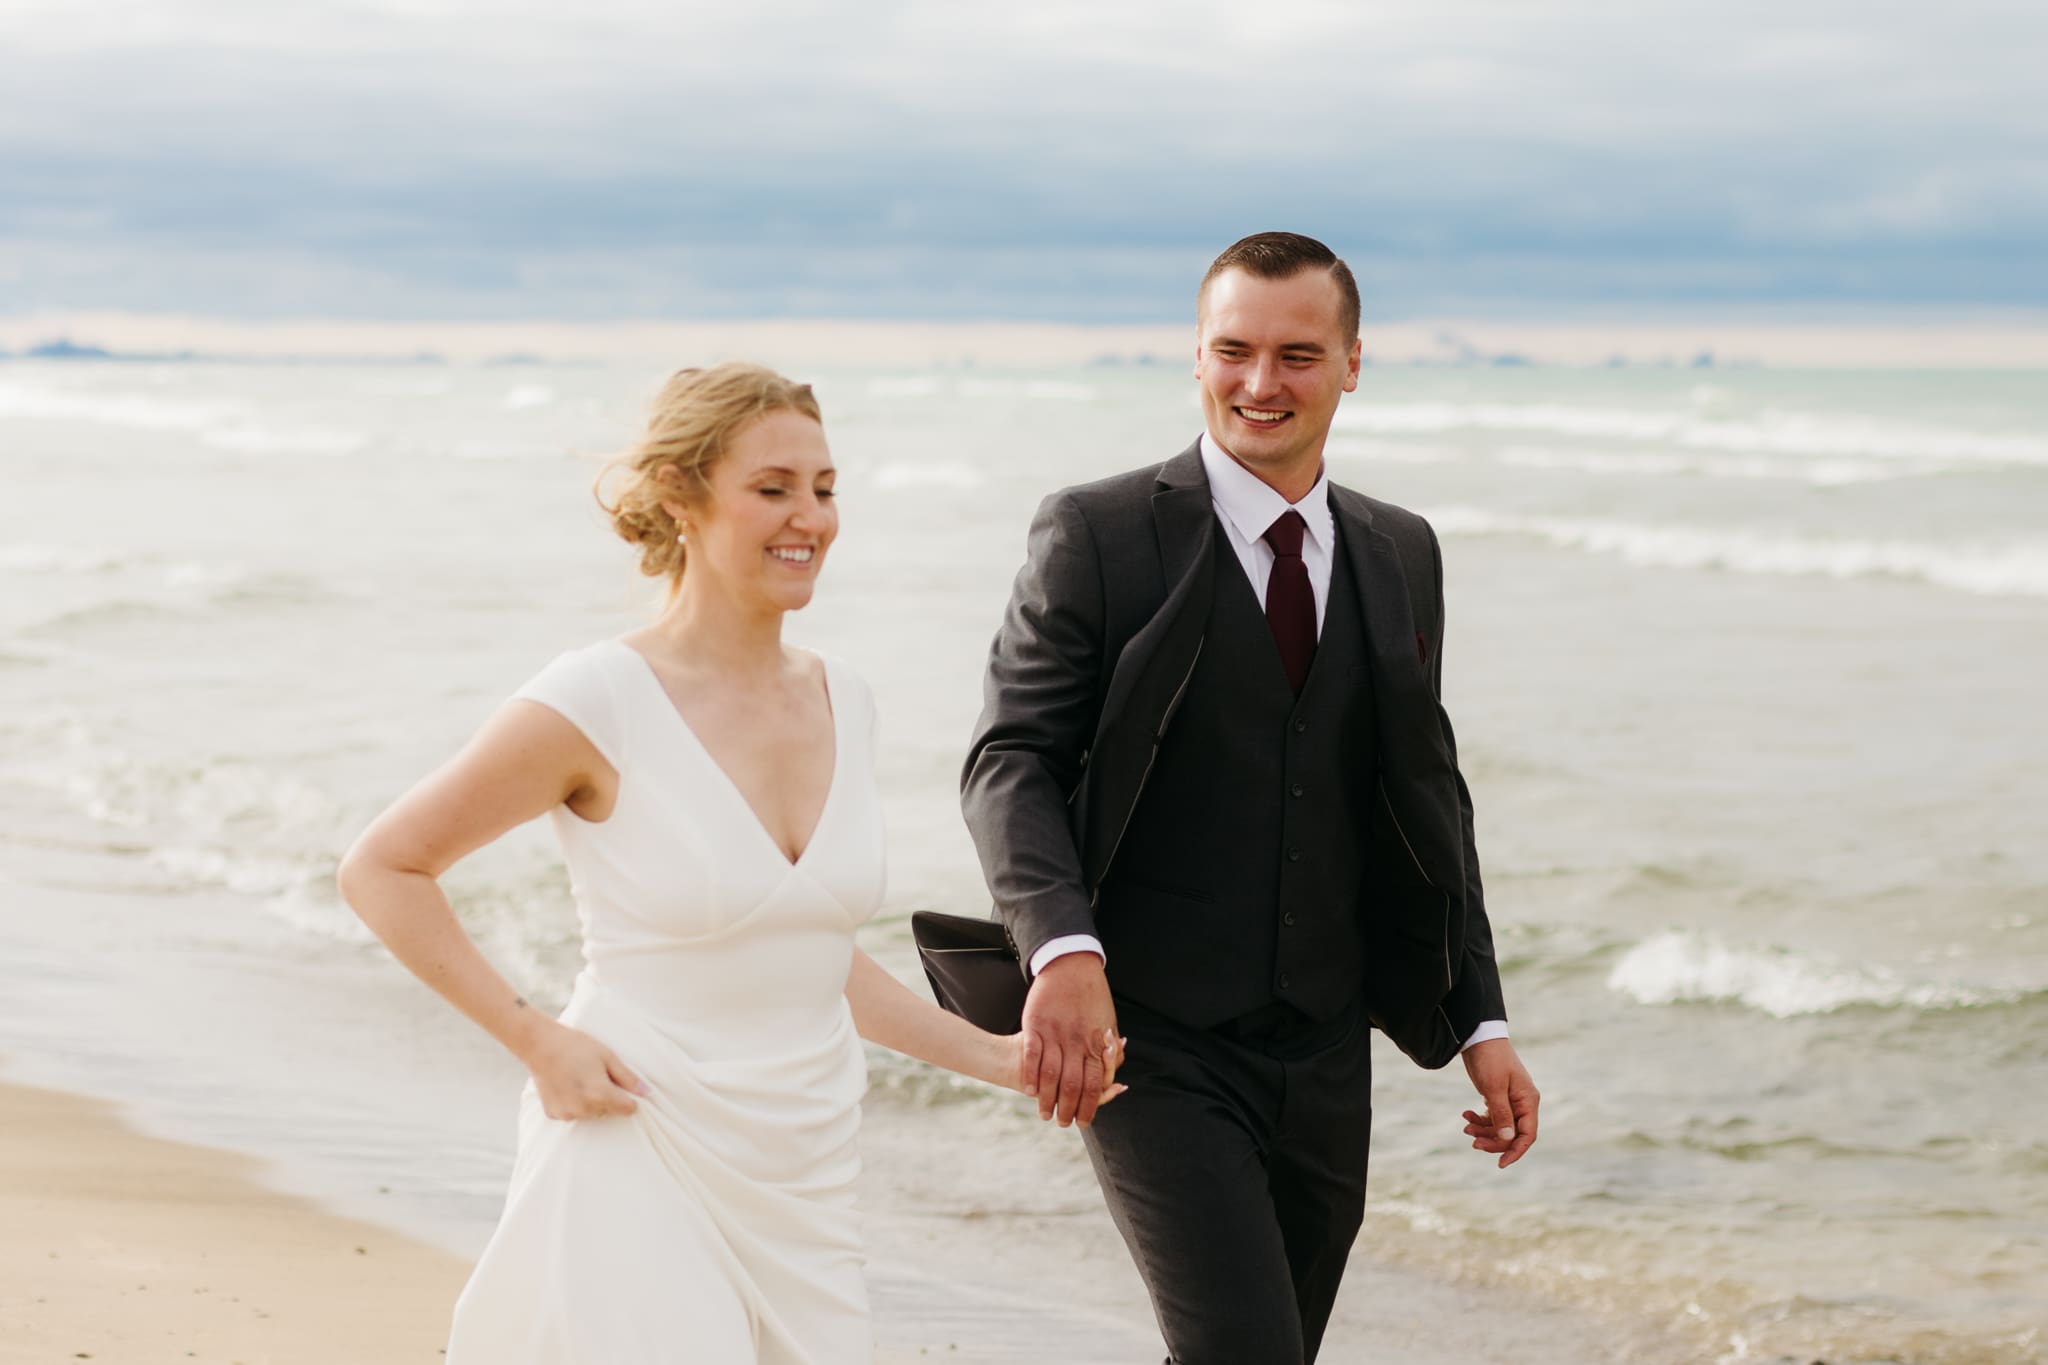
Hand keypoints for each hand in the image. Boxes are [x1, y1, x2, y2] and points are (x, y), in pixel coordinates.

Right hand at [520, 1018, 649, 1120]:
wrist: (540, 1045)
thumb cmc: (576, 1046)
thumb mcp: (607, 1056)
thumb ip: (628, 1078)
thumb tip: (647, 1093)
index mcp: (600, 1094)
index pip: (628, 1109)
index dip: (629, 1098)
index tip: (621, 1086)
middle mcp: (584, 1108)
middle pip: (609, 1112)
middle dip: (609, 1098)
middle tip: (596, 1076)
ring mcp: (567, 1113)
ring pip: (591, 1114)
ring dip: (591, 1102)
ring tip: (581, 1079)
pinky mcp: (554, 1114)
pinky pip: (573, 1113)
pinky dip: (574, 1104)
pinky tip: (567, 1086)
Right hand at [1019, 952, 1119, 1127]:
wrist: (1071, 965)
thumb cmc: (1092, 997)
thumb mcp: (1108, 1023)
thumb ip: (1110, 1053)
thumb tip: (1116, 1080)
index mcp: (1096, 1043)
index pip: (1094, 1084)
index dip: (1089, 1106)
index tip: (1083, 1121)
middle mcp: (1077, 1041)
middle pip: (1072, 1085)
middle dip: (1067, 1109)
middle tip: (1062, 1122)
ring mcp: (1055, 1033)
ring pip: (1050, 1074)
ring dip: (1046, 1099)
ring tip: (1044, 1113)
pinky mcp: (1036, 1024)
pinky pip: (1032, 1055)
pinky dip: (1031, 1076)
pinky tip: (1030, 1090)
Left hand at [1459, 1038, 1538, 1167]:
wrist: (1478, 1037)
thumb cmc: (1489, 1059)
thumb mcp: (1493, 1087)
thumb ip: (1501, 1114)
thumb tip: (1508, 1139)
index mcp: (1528, 1101)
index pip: (1527, 1134)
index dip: (1515, 1151)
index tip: (1500, 1163)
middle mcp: (1522, 1103)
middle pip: (1512, 1134)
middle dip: (1493, 1141)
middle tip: (1472, 1142)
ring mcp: (1510, 1101)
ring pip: (1500, 1127)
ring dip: (1483, 1131)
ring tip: (1465, 1127)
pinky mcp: (1498, 1097)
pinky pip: (1491, 1117)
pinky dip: (1479, 1120)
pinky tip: (1465, 1115)